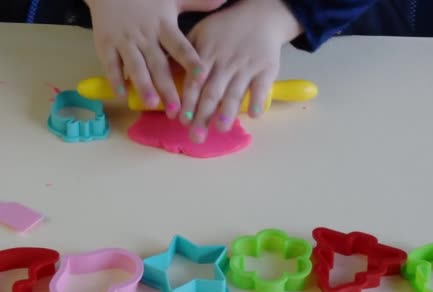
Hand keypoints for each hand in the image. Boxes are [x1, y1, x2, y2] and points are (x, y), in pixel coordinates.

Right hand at [85, 0, 225, 116]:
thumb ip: (197, 2)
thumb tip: (224, 1)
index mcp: (164, 26)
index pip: (180, 46)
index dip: (191, 61)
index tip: (202, 76)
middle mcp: (146, 36)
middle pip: (158, 64)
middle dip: (167, 87)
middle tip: (176, 109)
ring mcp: (125, 41)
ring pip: (135, 66)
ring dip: (143, 85)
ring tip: (151, 104)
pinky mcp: (106, 44)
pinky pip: (110, 63)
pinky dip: (115, 78)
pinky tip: (121, 94)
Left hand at [180, 0, 302, 142]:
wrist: (260, 15)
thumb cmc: (225, 28)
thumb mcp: (201, 33)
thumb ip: (185, 56)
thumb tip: (166, 76)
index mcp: (207, 55)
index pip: (194, 82)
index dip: (188, 102)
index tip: (181, 120)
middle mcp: (225, 63)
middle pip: (212, 93)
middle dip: (203, 115)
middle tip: (196, 136)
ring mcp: (246, 67)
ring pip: (235, 92)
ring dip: (227, 112)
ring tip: (220, 128)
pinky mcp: (266, 69)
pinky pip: (262, 87)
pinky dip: (258, 101)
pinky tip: (253, 115)